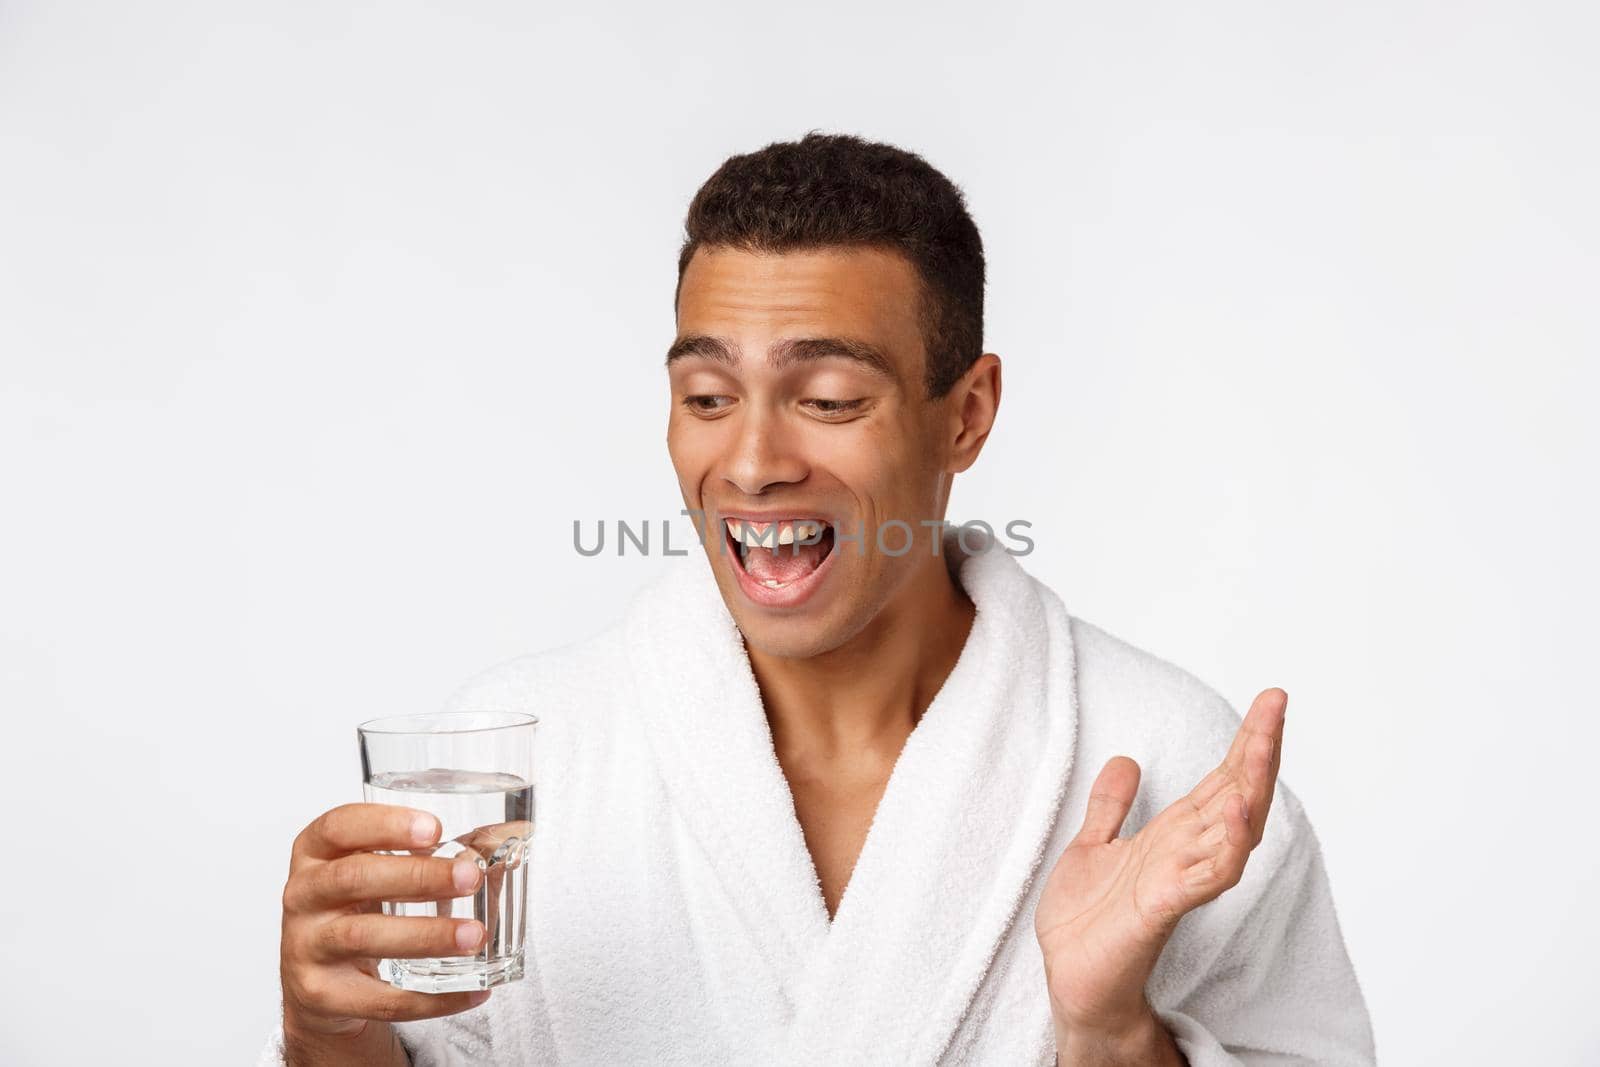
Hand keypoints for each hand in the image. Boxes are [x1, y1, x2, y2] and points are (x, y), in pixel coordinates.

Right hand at [279, 804, 491, 1060]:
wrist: (321, 981)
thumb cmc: (361, 907)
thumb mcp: (384, 870)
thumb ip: (437, 851)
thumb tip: (511, 833)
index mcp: (315, 853)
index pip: (338, 827)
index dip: (384, 825)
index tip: (434, 829)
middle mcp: (303, 895)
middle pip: (353, 879)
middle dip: (418, 877)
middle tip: (469, 878)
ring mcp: (306, 947)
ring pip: (364, 937)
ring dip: (426, 936)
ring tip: (475, 935)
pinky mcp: (321, 996)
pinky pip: (380, 998)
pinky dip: (432, 998)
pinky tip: (473, 989)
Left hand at [1034, 688, 1286, 1044]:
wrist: (1072, 978)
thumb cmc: (1087, 922)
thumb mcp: (1092, 846)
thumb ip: (1111, 807)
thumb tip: (1125, 761)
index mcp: (1174, 835)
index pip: (1221, 779)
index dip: (1246, 741)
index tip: (1269, 699)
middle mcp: (1186, 853)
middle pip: (1237, 794)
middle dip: (1259, 749)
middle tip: (1277, 702)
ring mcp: (1180, 880)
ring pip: (1232, 829)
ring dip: (1250, 787)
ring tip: (1263, 744)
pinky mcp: (1162, 908)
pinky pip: (1205, 875)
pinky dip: (1223, 843)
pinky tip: (1231, 811)